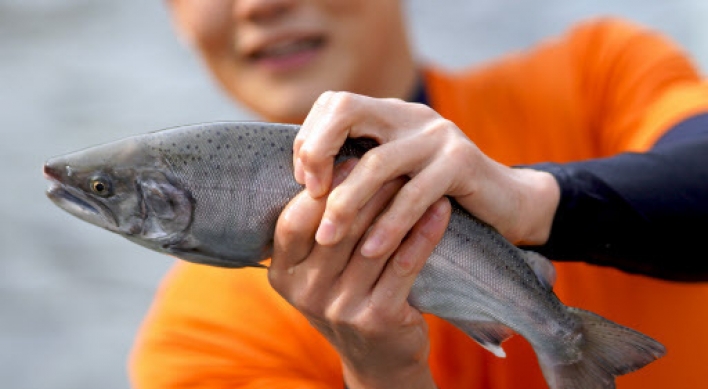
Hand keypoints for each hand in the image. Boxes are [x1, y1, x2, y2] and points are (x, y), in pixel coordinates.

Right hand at [268, 160, 449, 388]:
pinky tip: (440, 209)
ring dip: (401, 203)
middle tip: (394, 156)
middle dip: (368, 187)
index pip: (294, 220)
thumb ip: (319, 228)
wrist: (378, 359)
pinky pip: (404, 264)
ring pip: (374, 241)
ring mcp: (339, 308)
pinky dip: (424, 233)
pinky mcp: (377, 318)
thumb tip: (336, 159)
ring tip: (420, 174)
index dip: (323, 188)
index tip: (352, 158)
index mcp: (283, 274)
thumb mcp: (320, 268)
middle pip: (338, 226)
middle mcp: (306, 293)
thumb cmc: (348, 296)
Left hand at [293, 91, 559, 250]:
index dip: (311, 138)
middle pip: (348, 109)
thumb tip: (302, 188)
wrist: (505, 203)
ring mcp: (438, 136)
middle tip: (310, 197)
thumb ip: (357, 170)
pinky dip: (389, 225)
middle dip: (318, 152)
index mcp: (389, 114)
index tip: (304, 182)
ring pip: (378, 162)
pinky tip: (371, 250)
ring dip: (347, 203)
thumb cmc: (435, 199)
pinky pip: (415, 195)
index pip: (336, 103)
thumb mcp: (392, 178)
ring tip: (328, 239)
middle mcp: (411, 116)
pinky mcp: (461, 163)